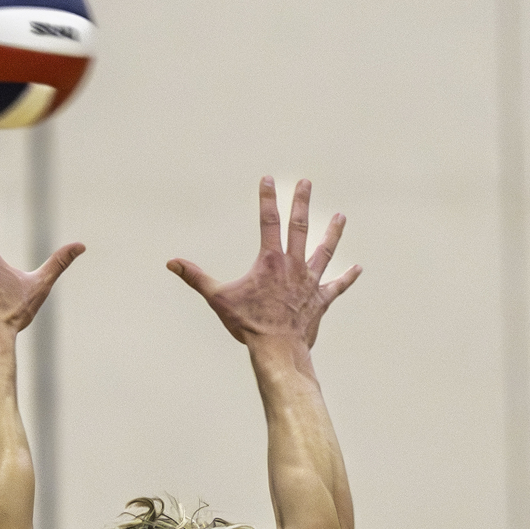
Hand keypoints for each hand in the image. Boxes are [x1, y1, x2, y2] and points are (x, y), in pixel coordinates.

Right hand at [167, 177, 360, 348]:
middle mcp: (293, 266)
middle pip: (300, 227)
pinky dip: (346, 278)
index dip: (267, 199)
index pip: (269, 222)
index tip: (269, 179)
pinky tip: (357, 268)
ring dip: (332, 234)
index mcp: (269, 261)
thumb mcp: (218, 298)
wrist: (277, 349)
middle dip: (302, 203)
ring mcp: (309, 283)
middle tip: (306, 182)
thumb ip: (196, 277)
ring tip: (340, 217)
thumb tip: (172, 263)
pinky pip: (336, 287)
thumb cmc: (247, 324)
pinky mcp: (319, 301)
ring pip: (324, 252)